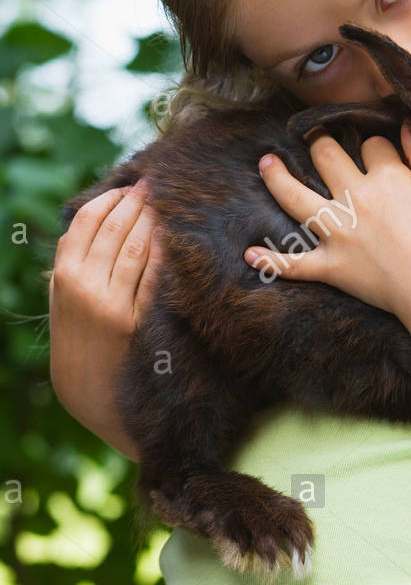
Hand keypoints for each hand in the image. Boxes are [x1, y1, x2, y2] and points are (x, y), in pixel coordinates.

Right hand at [49, 179, 163, 452]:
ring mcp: (114, 304)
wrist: (93, 399)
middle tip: (154, 185)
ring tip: (165, 204)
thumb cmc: (78, 348)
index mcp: (63, 278)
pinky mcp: (139, 320)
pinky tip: (174, 238)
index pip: (87, 222)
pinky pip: (155, 275)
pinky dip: (164, 252)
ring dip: (153, 219)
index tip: (127, 186)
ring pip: (137, 246)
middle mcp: (86, 287)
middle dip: (136, 201)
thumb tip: (92, 226)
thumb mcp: (62, 307)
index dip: (110, 198)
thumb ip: (71, 269)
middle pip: (115, 227)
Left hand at [244, 124, 410, 319]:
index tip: (382, 154)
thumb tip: (407, 125)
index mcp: (386, 177)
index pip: (373, 145)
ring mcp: (338, 233)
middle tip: (315, 139)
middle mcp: (355, 198)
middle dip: (319, 143)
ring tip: (266, 163)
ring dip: (277, 178)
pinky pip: (295, 264)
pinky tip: (251, 255)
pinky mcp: (331, 266)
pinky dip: (273, 262)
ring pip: (296, 198)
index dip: (377, 146)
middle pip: (326, 157)